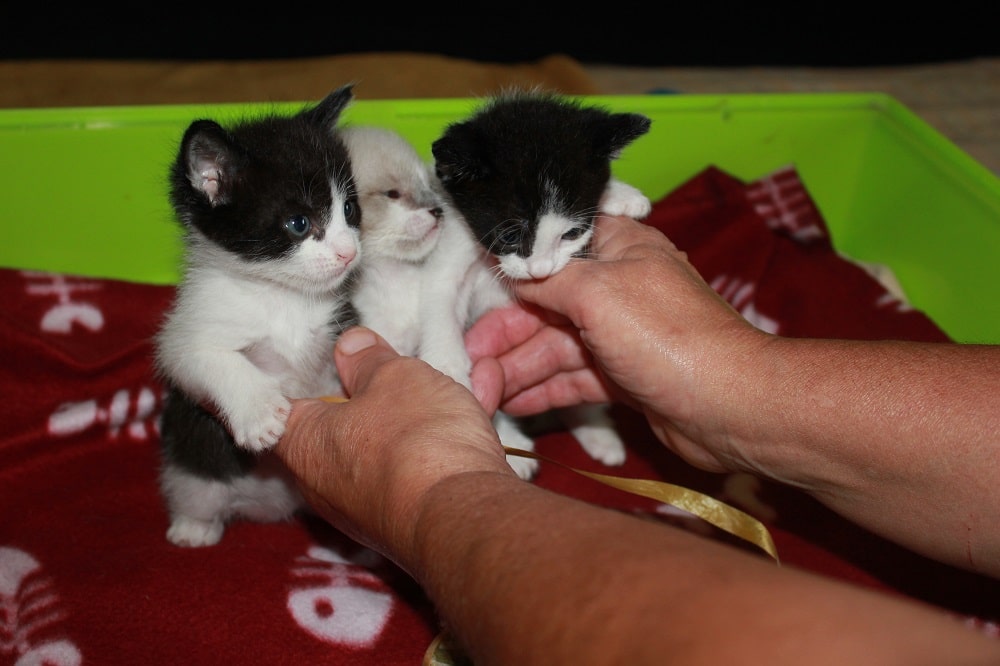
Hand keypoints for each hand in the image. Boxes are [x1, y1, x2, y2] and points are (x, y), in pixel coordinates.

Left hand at [273, 327, 514, 568]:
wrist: (465, 515)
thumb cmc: (415, 440)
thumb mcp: (394, 376)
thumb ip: (370, 360)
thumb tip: (351, 347)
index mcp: (303, 443)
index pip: (287, 406)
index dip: (311, 377)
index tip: (336, 358)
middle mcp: (324, 485)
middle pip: (344, 425)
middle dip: (378, 395)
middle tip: (403, 368)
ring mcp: (367, 508)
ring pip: (389, 446)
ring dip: (420, 416)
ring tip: (451, 386)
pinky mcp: (407, 521)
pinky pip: (417, 470)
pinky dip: (441, 444)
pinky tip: (473, 416)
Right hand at [467, 215, 765, 472]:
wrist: (731, 407)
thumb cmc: (668, 337)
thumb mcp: (597, 292)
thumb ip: (547, 278)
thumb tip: (511, 265)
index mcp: (620, 248)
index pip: (556, 245)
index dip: (514, 262)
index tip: (472, 281)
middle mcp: (621, 287)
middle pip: (548, 301)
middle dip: (506, 330)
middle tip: (468, 356)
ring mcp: (624, 334)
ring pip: (558, 344)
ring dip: (518, 365)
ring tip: (479, 387)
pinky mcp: (627, 375)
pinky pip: (575, 377)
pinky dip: (545, 388)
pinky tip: (511, 403)